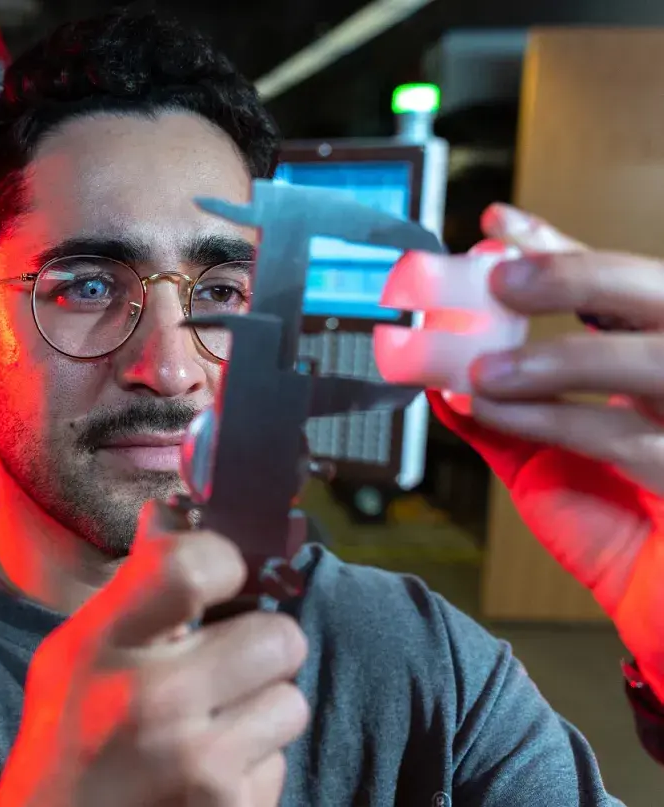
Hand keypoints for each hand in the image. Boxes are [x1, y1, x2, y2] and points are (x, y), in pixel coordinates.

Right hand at [0, 501, 309, 806]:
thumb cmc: (68, 735)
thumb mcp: (76, 650)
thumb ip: (133, 584)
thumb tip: (171, 509)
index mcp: (101, 644)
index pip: (193, 565)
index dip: (226, 561)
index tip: (223, 578)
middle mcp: (149, 701)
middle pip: (278, 636)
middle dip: (262, 646)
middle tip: (229, 662)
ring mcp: (195, 765)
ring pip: (291, 702)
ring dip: (263, 709)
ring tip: (215, 722)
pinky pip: (280, 763)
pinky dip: (254, 763)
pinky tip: (208, 771)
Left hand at [429, 203, 663, 698]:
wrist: (658, 594)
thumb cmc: (613, 517)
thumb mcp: (547, 456)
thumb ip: (505, 414)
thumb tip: (443, 378)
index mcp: (650, 351)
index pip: (609, 280)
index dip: (554, 245)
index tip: (495, 224)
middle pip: (649, 291)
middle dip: (573, 275)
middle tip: (500, 275)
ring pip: (647, 357)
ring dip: (557, 357)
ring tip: (485, 369)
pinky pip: (619, 435)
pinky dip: (548, 418)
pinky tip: (494, 412)